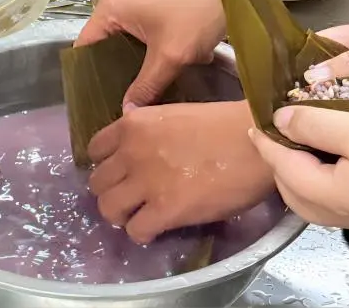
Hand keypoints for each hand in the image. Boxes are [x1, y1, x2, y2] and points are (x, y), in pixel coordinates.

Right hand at [76, 0, 223, 106]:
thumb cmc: (197, 11)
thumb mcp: (171, 55)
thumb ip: (146, 86)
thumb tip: (127, 113)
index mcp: (110, 6)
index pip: (86, 46)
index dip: (89, 75)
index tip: (98, 100)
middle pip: (107, 42)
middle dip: (120, 69)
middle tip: (126, 99)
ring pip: (129, 35)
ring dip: (143, 57)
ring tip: (151, 84)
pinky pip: (143, 24)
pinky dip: (155, 42)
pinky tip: (173, 60)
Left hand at [88, 101, 273, 243]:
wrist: (254, 142)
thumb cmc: (221, 125)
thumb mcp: (171, 114)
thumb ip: (147, 130)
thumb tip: (134, 141)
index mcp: (133, 123)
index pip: (95, 149)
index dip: (105, 163)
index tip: (118, 172)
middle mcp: (131, 151)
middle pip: (97, 182)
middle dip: (110, 191)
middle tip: (129, 197)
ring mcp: (146, 181)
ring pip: (108, 208)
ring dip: (121, 215)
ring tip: (138, 215)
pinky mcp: (165, 210)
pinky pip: (135, 230)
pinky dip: (142, 233)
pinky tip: (155, 228)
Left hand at [250, 22, 348, 233]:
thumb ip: (314, 125)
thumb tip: (278, 120)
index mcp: (328, 194)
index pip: (279, 165)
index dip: (264, 139)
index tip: (253, 116)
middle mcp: (341, 212)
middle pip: (292, 188)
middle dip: (277, 160)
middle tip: (272, 128)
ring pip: (314, 194)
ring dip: (299, 167)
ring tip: (299, 136)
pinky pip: (335, 192)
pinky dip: (322, 172)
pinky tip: (332, 152)